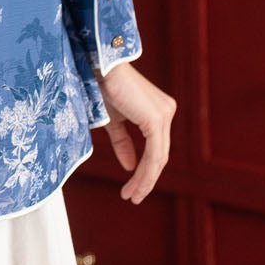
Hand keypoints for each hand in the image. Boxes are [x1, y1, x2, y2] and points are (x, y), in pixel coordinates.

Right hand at [92, 60, 175, 203]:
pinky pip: (153, 154)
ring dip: (145, 181)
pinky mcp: (156, 119)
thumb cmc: (102, 87)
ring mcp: (164, 114)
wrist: (98, 66)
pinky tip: (134, 183)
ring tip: (131, 196)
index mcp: (158, 111)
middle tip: (132, 197)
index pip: (156, 148)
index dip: (145, 171)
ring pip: (158, 158)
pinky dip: (145, 172)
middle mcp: (166, 111)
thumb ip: (123, 142)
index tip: (131, 189)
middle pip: (159, 155)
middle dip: (146, 180)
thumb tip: (130, 167)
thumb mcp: (113, 120)